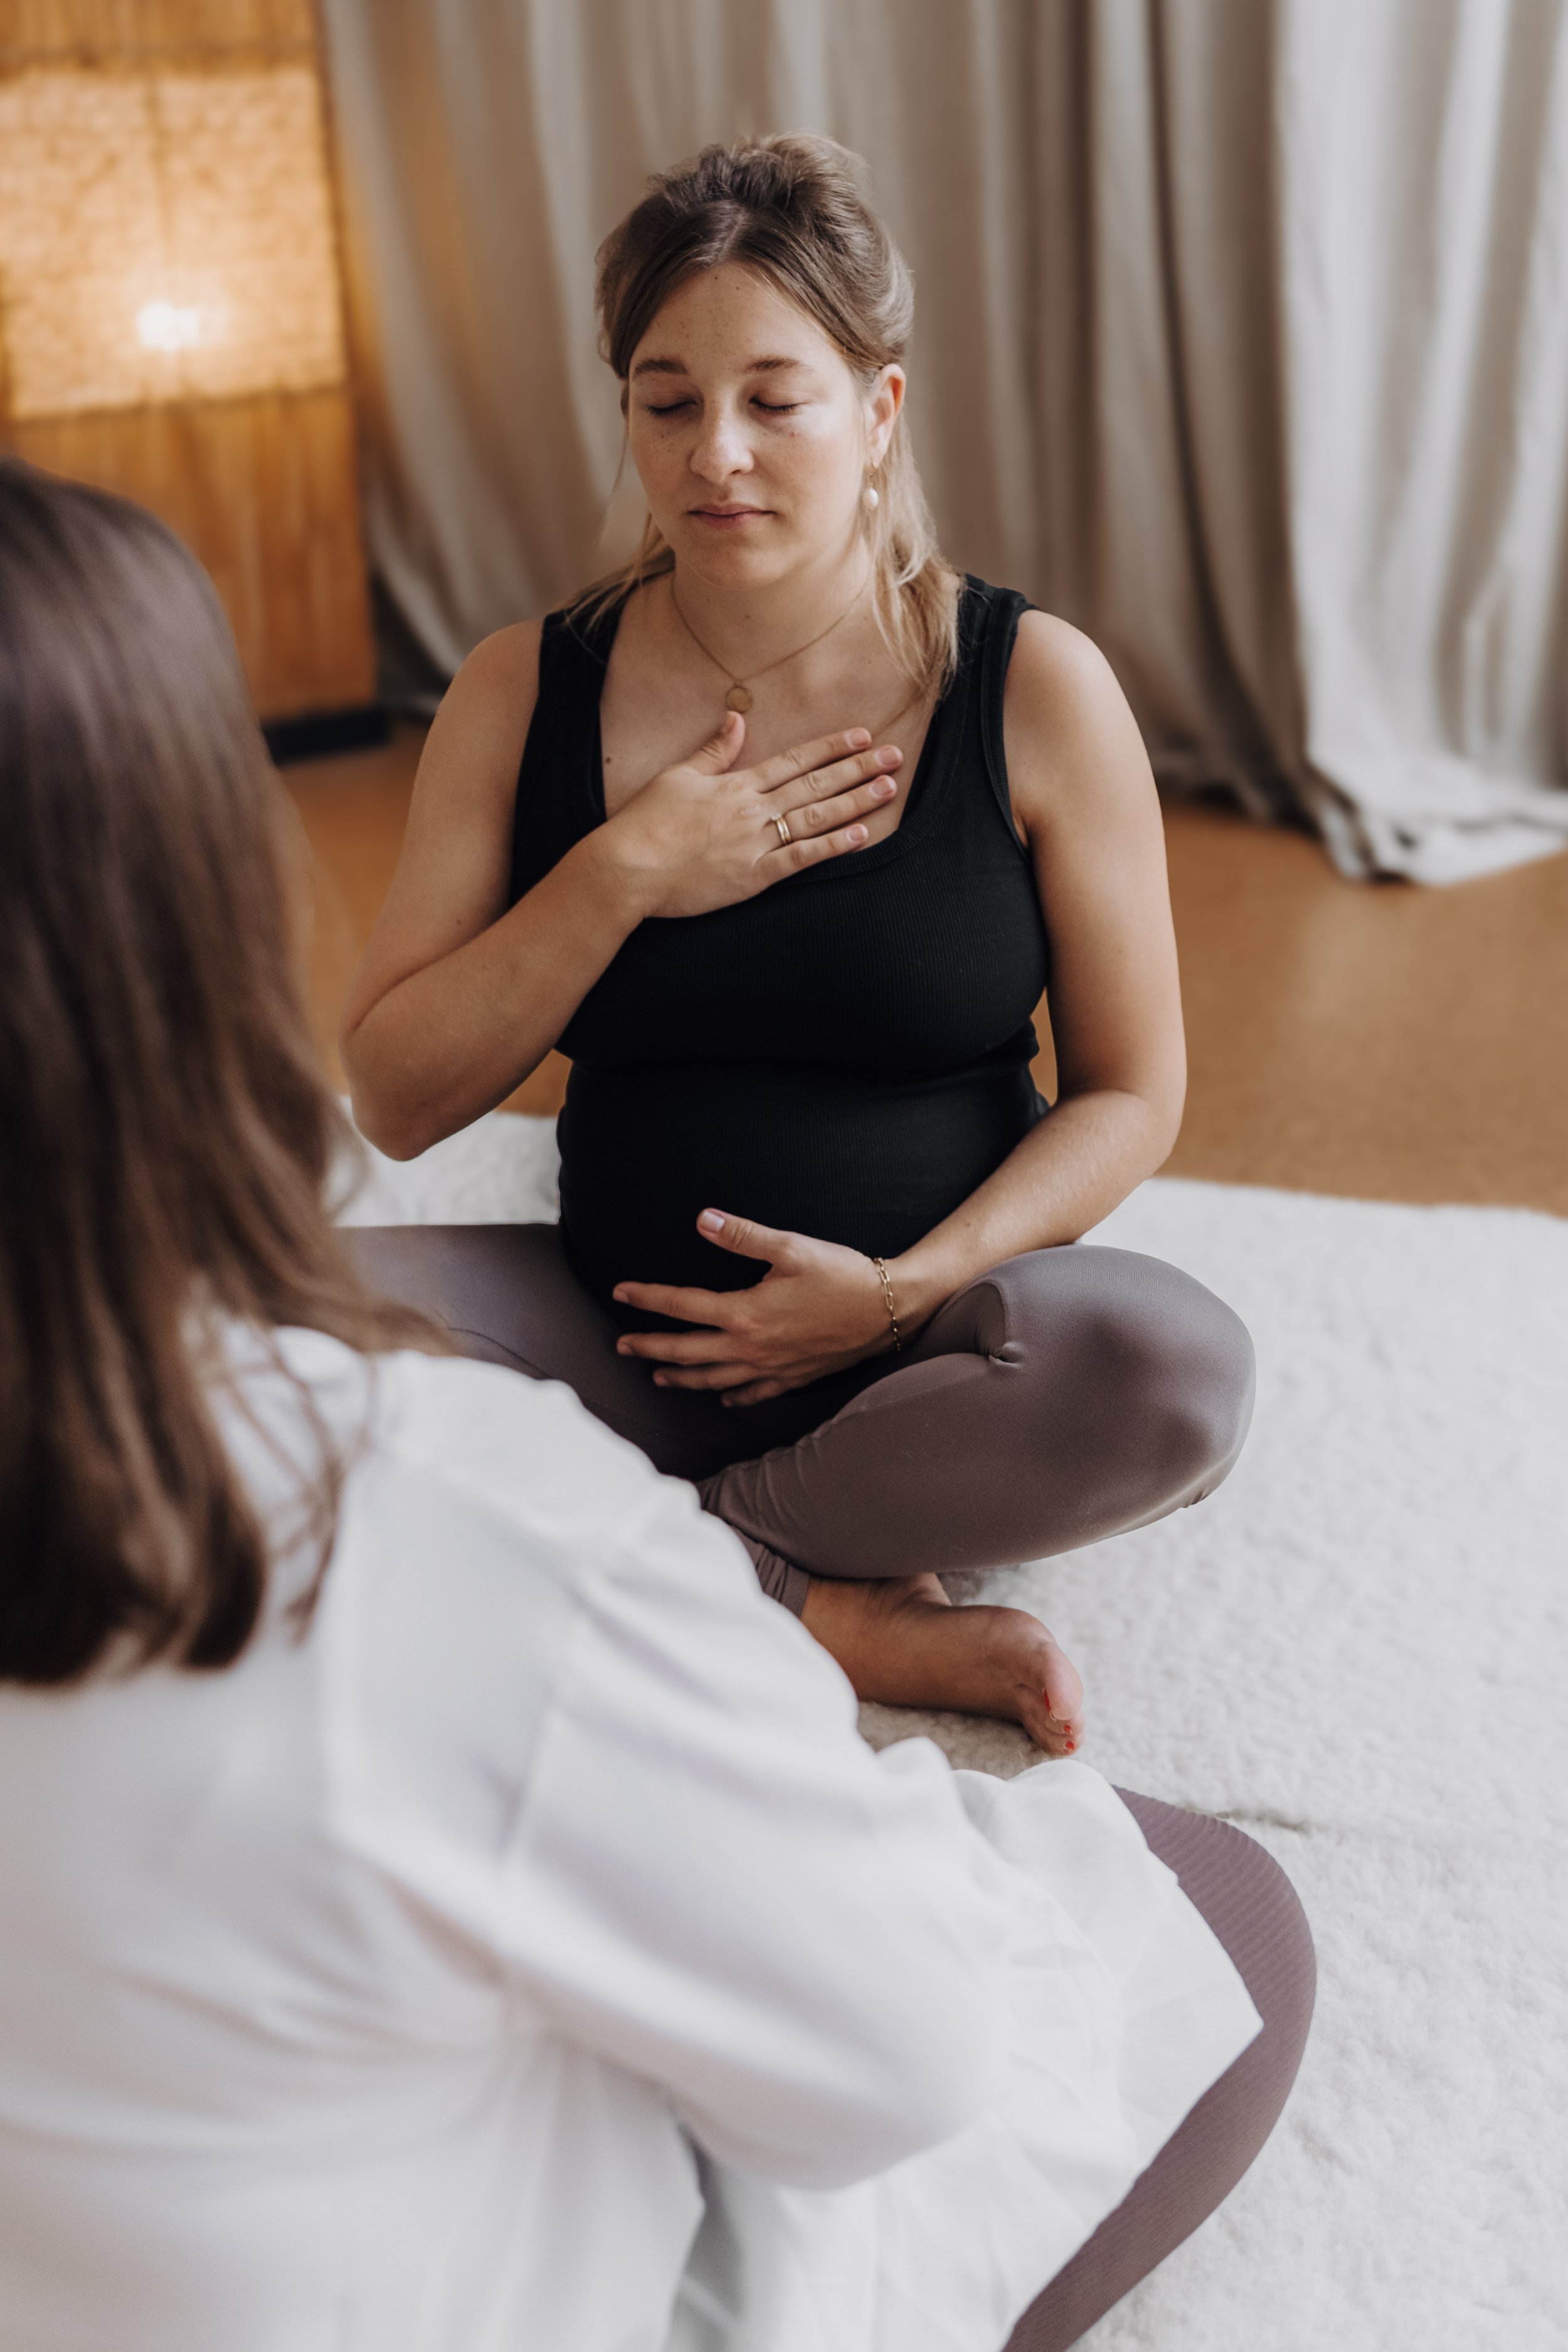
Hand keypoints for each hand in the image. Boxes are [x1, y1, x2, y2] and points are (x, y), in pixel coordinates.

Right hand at [599, 715, 902, 921]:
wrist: (627, 868)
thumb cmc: (646, 823)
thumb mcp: (677, 777)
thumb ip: (713, 751)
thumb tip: (735, 719)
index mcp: (736, 784)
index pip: (795, 759)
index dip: (832, 747)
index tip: (862, 735)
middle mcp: (752, 809)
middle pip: (816, 783)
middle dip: (858, 767)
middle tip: (894, 756)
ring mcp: (755, 843)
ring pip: (816, 817)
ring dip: (855, 801)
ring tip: (888, 788)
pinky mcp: (752, 877)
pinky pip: (801, 859)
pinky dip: (832, 846)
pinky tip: (860, 836)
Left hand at [613, 1210, 896, 1404]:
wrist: (888, 1310)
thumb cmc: (841, 1273)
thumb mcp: (791, 1247)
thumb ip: (743, 1236)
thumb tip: (702, 1219)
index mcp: (745, 1313)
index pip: (682, 1305)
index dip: (647, 1298)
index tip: (620, 1292)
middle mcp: (751, 1347)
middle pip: (686, 1352)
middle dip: (650, 1347)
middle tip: (621, 1345)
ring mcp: (771, 1368)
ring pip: (713, 1379)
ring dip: (682, 1377)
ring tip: (658, 1375)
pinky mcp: (792, 1378)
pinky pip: (753, 1394)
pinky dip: (731, 1395)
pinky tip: (722, 1396)